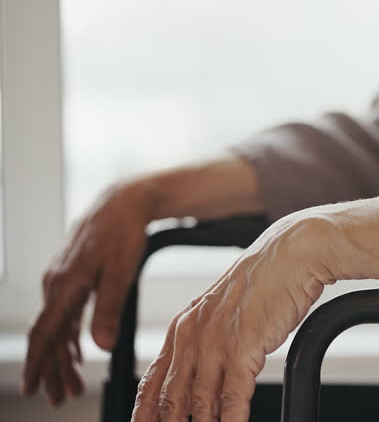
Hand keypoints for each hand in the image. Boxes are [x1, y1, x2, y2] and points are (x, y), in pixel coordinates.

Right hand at [22, 182, 151, 403]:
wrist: (122, 202)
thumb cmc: (123, 233)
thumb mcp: (121, 273)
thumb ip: (109, 310)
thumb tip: (101, 347)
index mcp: (64, 285)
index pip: (44, 333)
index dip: (38, 363)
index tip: (33, 388)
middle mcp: (56, 283)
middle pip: (48, 335)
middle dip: (52, 368)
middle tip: (59, 397)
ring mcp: (62, 279)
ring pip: (57, 326)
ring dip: (62, 356)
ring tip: (70, 383)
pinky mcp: (72, 276)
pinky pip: (64, 313)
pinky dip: (68, 335)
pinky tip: (74, 351)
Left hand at [130, 211, 334, 421]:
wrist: (293, 254)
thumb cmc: (266, 280)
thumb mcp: (225, 310)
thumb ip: (209, 339)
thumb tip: (208, 373)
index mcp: (183, 327)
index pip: (152, 382)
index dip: (146, 413)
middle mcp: (193, 336)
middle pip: (171, 400)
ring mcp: (216, 344)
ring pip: (199, 404)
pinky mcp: (243, 349)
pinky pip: (232, 399)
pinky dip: (231, 421)